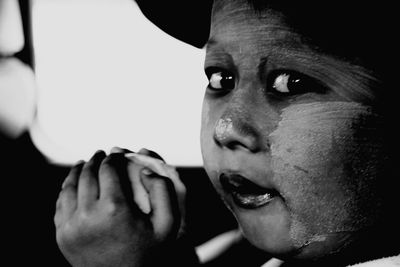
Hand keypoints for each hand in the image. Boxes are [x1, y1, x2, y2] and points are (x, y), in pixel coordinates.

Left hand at [54, 149, 180, 266]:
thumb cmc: (148, 253)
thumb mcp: (168, 223)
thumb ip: (163, 190)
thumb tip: (144, 170)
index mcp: (115, 209)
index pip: (108, 169)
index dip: (113, 157)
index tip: (118, 152)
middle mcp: (88, 215)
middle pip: (87, 174)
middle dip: (96, 160)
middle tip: (102, 154)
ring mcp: (71, 226)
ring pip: (70, 186)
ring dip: (78, 170)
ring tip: (85, 163)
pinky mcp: (62, 235)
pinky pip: (61, 203)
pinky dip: (67, 188)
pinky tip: (74, 183)